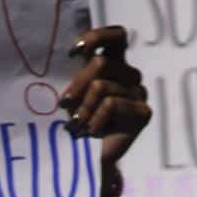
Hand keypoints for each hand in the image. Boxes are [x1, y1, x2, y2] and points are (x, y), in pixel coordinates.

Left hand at [58, 26, 150, 196]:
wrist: (90, 159)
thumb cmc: (77, 122)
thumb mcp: (73, 93)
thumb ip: (74, 73)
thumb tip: (53, 51)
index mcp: (114, 64)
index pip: (117, 36)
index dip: (97, 37)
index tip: (73, 53)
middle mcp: (129, 75)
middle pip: (103, 62)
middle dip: (78, 83)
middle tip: (64, 103)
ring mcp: (139, 93)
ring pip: (103, 87)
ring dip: (84, 107)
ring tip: (77, 125)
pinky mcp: (143, 112)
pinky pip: (112, 105)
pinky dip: (96, 119)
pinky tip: (92, 132)